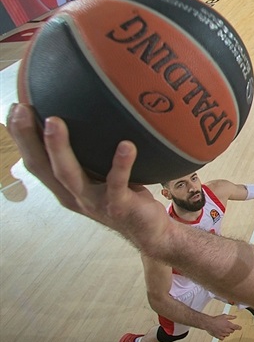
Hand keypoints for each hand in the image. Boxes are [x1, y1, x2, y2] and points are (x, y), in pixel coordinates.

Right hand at [6, 104, 170, 251]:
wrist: (150, 233)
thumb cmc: (125, 198)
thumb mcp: (102, 176)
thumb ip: (92, 155)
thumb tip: (91, 113)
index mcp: (65, 187)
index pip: (35, 161)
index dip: (21, 137)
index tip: (14, 108)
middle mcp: (73, 195)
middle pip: (42, 166)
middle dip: (28, 138)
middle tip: (22, 109)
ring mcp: (95, 201)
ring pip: (69, 174)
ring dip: (59, 148)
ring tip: (53, 122)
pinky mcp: (119, 205)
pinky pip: (118, 182)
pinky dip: (122, 163)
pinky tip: (127, 145)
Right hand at [204, 313, 240, 338]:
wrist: (209, 323)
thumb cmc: (216, 319)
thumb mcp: (224, 316)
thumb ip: (230, 317)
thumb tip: (235, 317)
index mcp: (228, 325)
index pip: (236, 327)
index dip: (238, 327)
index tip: (240, 328)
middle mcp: (226, 330)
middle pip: (232, 331)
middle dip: (231, 329)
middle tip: (228, 327)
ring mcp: (222, 334)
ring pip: (227, 335)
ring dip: (227, 333)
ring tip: (223, 329)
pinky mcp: (218, 336)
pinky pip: (222, 338)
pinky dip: (223, 336)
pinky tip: (221, 334)